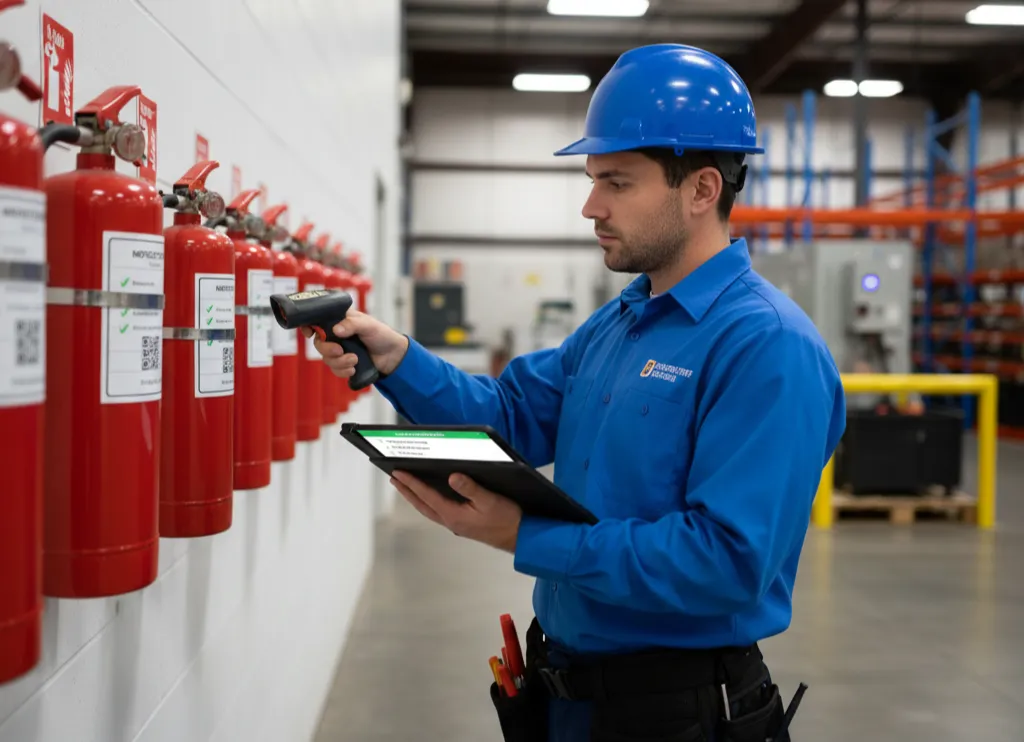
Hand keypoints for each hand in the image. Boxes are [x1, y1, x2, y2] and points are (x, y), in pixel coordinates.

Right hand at [300, 309, 408, 377]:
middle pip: (318, 343)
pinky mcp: (344, 364)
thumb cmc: (382, 335)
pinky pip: (334, 370)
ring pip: (326, 358)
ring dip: (339, 362)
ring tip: (354, 360)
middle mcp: (336, 335)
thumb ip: (352, 325)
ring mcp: (339, 350)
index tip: (310, 333)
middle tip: (339, 351)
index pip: (317, 320)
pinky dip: (343, 371)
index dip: (309, 326)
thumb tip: (336, 330)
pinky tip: (353, 369)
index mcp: (340, 320)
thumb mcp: (368, 325)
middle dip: (327, 350)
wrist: (393, 356)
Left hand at [390, 471, 521, 552]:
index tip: (398, 473)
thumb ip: (470, 488)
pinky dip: (429, 503)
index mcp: (453, 515)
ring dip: (416, 498)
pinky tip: (431, 497)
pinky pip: (439, 512)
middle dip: (407, 491)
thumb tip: (452, 476)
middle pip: (423, 505)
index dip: (412, 483)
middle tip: (394, 479)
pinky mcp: (463, 524)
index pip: (427, 496)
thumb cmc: (506, 519)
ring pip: (429, 510)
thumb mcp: (490, 500)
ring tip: (406, 486)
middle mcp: (451, 521)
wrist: (520, 538)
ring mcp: (456, 524)